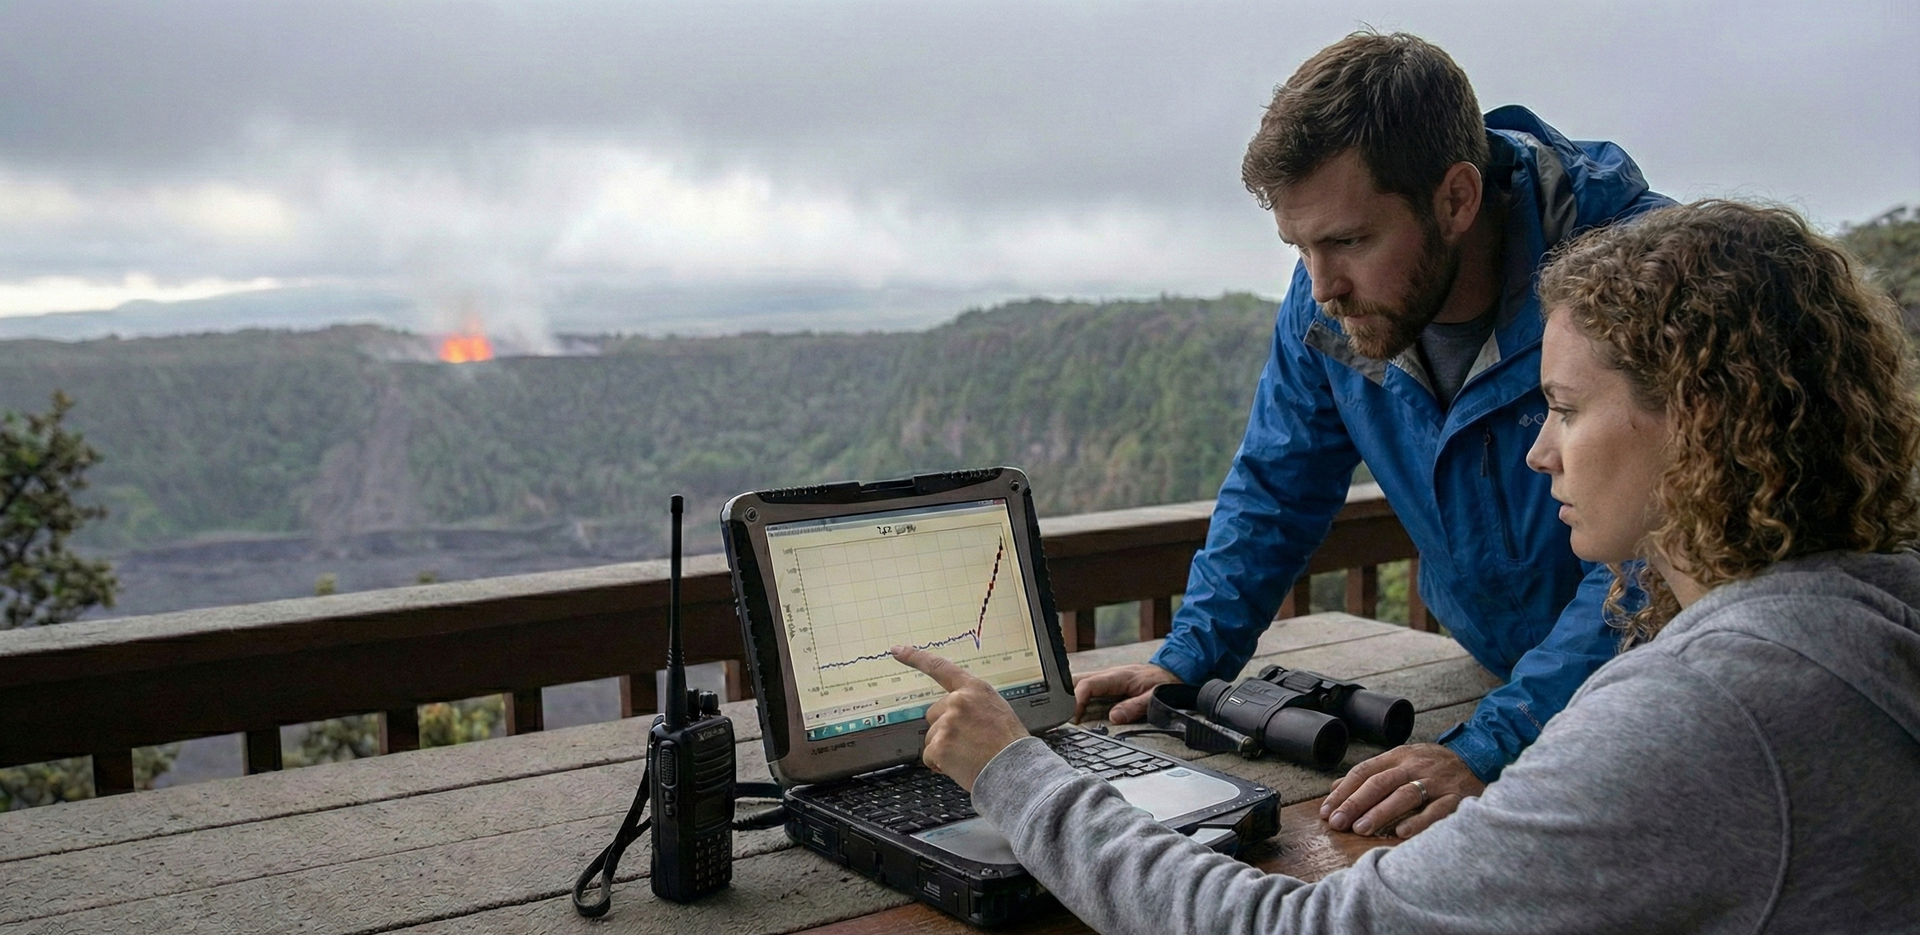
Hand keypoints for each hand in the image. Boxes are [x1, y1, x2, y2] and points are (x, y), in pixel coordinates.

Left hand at [891, 645, 1031, 791]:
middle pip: (933, 714)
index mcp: (974, 689)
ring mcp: (947, 722)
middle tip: (967, 741)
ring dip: (943, 748)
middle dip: (944, 729)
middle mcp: (958, 701)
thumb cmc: (1009, 744)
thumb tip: (954, 710)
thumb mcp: (996, 709)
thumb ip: (972, 703)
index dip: (915, 657)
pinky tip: (961, 764)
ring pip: (931, 737)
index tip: (897, 651)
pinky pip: (929, 756)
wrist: (1014, 768)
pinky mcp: (939, 744)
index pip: (940, 667)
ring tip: (969, 754)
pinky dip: (940, 764)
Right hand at [1070, 663, 1180, 723]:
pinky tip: (1076, 709)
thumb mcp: (1153, 697)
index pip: (1088, 684)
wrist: (1172, 671)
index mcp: (1117, 676)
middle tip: (1064, 718)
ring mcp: (1105, 677)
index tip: (1075, 718)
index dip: (1077, 700)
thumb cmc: (1163, 683)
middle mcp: (1108, 674)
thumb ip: (1134, 707)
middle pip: (1076, 680)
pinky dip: (1077, 696)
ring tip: (1068, 715)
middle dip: (1065, 697)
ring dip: (1070, 696)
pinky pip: (1086, 686)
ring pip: (1078, 681)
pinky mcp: (1106, 682)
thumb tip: (1114, 718)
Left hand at [1321, 743, 1484, 838]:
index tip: (1327, 811)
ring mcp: (1437, 781)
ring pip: (1405, 794)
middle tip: (1338, 822)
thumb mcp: (1401, 761)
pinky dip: (1419, 821)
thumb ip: (1371, 774)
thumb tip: (1335, 788)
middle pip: (1381, 782)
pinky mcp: (1458, 796)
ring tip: (1361, 829)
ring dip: (1380, 812)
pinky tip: (1401, 833)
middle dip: (1356, 803)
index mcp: (1399, 756)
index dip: (1344, 791)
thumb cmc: (1432, 765)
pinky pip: (1437, 809)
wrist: (1478, 757)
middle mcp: (1416, 766)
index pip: (1365, 771)